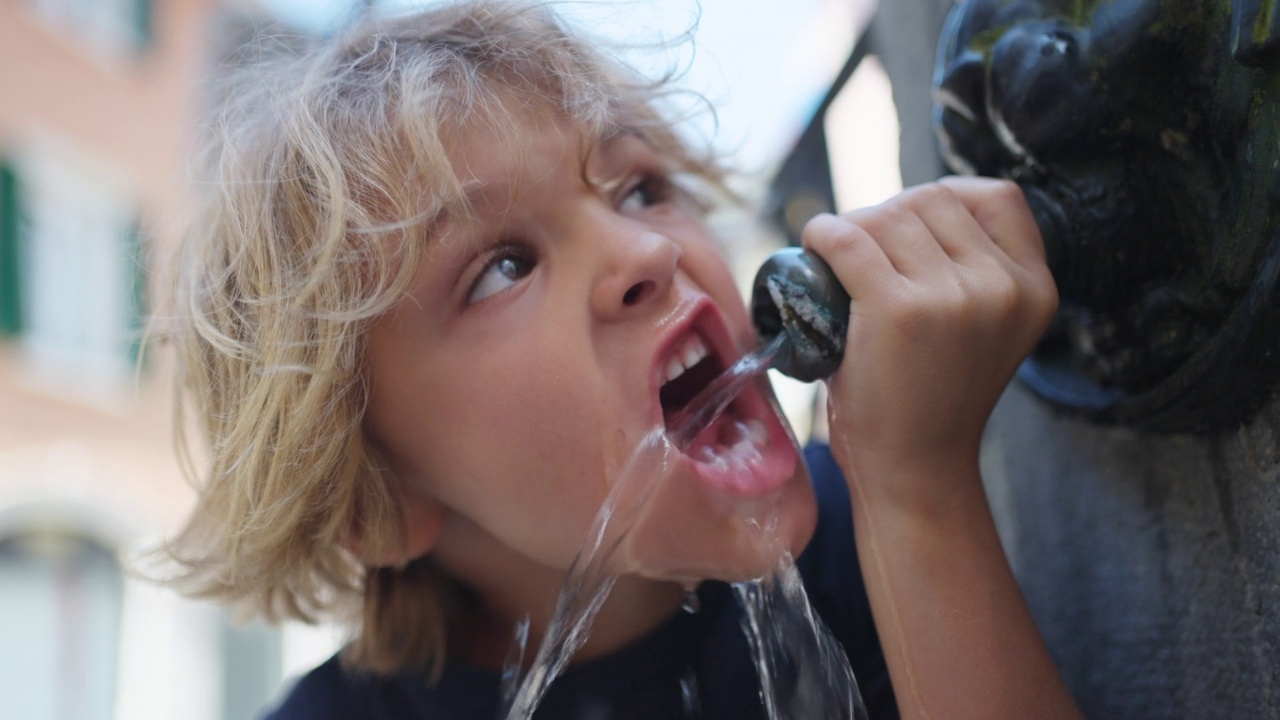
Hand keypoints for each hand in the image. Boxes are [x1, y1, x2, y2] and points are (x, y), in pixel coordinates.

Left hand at [802, 177, 1056, 509]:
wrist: (913, 469)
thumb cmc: (931, 396)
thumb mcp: (982, 327)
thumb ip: (972, 270)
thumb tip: (909, 205)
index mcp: (1035, 288)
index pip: (996, 197)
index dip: (943, 203)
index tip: (909, 228)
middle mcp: (1003, 287)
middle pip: (930, 200)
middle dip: (887, 215)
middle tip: (859, 253)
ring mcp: (954, 297)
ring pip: (886, 216)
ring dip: (853, 228)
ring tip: (838, 262)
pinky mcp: (898, 309)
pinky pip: (848, 239)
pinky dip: (822, 235)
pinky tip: (815, 247)